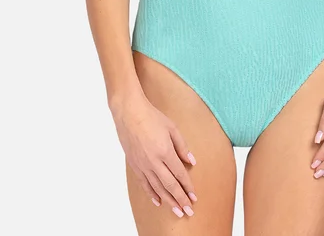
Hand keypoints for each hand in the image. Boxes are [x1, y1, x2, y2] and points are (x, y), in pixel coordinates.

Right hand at [111, 90, 198, 218]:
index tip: (194, 197)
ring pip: (157, 188)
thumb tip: (191, 161)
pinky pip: (144, 183)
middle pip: (169, 185)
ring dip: (168, 201)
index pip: (179, 174)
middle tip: (188, 211)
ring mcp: (143, 165)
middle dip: (180, 199)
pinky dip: (152, 194)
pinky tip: (158, 201)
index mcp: (165, 151)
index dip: (187, 187)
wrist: (129, 113)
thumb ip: (182, 146)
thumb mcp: (172, 128)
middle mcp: (154, 162)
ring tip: (177, 211)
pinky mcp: (135, 165)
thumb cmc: (152, 117)